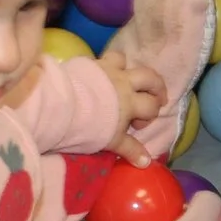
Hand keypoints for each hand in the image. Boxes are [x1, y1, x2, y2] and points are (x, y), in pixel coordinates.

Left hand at [96, 48, 166, 164]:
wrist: (63, 107)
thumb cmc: (89, 127)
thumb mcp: (111, 141)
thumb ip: (130, 149)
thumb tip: (146, 162)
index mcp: (130, 102)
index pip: (151, 105)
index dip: (150, 115)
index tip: (137, 125)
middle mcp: (124, 82)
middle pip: (150, 78)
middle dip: (157, 87)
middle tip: (156, 97)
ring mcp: (107, 69)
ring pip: (126, 61)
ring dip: (130, 70)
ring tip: (129, 80)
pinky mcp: (91, 63)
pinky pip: (105, 57)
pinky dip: (108, 64)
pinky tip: (103, 73)